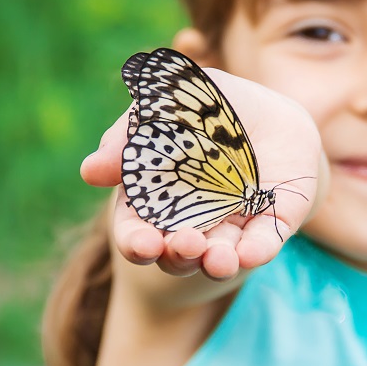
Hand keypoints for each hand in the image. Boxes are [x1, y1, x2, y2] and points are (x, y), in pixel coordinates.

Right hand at [80, 67, 323, 280]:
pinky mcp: (270, 227)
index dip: (135, 241)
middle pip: (174, 254)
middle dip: (175, 256)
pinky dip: (254, 252)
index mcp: (158, 196)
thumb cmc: (213, 107)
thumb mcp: (172, 103)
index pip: (137, 230)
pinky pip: (262, 245)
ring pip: (217, 257)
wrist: (276, 111)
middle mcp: (191, 221)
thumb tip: (90, 172)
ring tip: (216, 258)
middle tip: (184, 244)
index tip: (143, 243)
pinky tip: (248, 253)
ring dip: (214, 262)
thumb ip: (130, 132)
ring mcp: (231, 227)